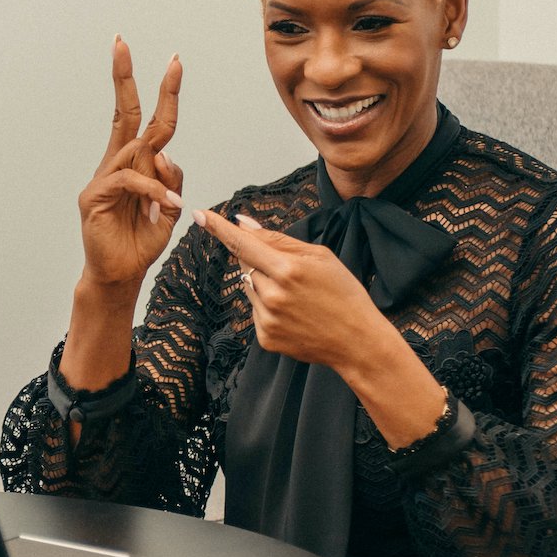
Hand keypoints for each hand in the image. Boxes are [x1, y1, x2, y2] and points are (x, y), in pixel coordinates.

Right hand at [77, 36, 184, 291]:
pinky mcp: (94, 196)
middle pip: (124, 112)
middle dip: (124, 76)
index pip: (147, 120)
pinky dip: (151, 189)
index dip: (162, 91)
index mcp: (135, 164)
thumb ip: (170, 182)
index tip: (174, 61)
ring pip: (133, 150)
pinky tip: (164, 205)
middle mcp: (117, 164)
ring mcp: (102, 178)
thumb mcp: (167, 211)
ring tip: (168, 203)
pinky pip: (129, 179)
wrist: (118, 276)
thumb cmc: (140, 243)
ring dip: (157, 171)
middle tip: (121, 42)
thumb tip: (164, 157)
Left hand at [191, 210, 388, 370]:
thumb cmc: (344, 293)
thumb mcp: (320, 257)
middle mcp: (272, 295)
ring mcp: (266, 319)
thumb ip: (278, 241)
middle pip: (245, 264)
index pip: (243, 244)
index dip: (219, 228)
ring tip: (296, 296)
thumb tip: (245, 225)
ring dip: (264, 283)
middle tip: (290, 271)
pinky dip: (268, 306)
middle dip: (259, 260)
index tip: (200, 215)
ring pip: (249, 287)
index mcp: (288, 270)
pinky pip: (255, 310)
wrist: (357, 341)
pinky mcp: (264, 337)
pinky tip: (293, 313)